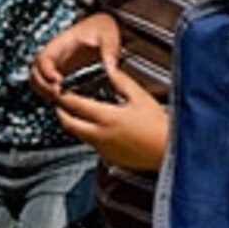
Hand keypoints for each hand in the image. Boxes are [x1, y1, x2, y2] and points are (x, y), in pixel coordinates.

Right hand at [31, 14, 120, 97]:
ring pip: (39, 83)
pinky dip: (55, 96)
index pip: (43, 58)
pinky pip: (50, 87)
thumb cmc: (101, 27)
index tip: (58, 82)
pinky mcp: (62, 75)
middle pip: (35, 74)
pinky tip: (70, 101)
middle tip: (60, 96)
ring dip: (47, 93)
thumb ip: (110, 48)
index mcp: (61, 44)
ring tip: (65, 101)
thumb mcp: (108, 33)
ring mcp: (57, 67)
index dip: (46, 72)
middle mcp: (55, 56)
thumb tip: (110, 66)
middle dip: (44, 87)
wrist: (102, 27)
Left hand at [43, 60, 167, 170]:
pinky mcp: (110, 157)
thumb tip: (109, 69)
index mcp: (106, 117)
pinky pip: (91, 144)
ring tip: (76, 113)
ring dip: (73, 123)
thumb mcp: (140, 96)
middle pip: (68, 124)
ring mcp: (103, 148)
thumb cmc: (158, 125)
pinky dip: (87, 134)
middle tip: (60, 103)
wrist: (168, 151)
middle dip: (61, 112)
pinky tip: (97, 127)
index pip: (75, 105)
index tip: (60, 90)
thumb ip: (121, 81)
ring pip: (78, 135)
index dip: (64, 96)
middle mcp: (99, 135)